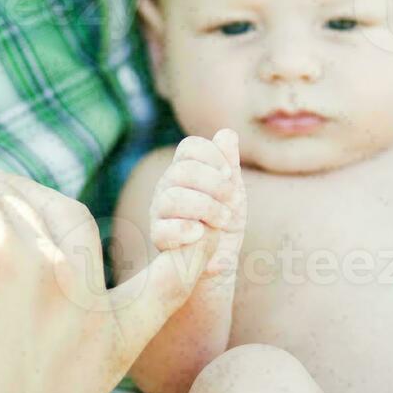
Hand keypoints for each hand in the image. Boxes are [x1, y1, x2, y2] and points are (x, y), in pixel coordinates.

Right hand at [148, 128, 246, 280]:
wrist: (218, 260)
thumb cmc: (223, 221)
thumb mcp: (232, 191)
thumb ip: (228, 163)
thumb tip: (227, 133)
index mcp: (185, 169)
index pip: (190, 147)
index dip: (213, 156)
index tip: (229, 174)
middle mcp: (168, 185)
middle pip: (183, 170)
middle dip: (215, 185)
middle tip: (234, 202)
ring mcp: (160, 211)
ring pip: (172, 198)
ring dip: (205, 208)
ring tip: (223, 221)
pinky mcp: (159, 237)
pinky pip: (163, 229)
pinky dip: (185, 230)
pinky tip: (201, 234)